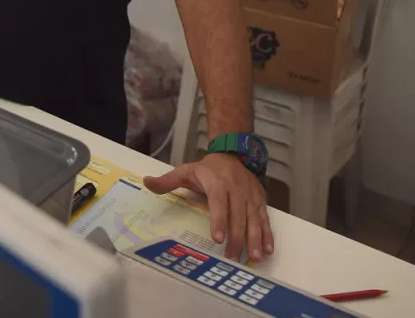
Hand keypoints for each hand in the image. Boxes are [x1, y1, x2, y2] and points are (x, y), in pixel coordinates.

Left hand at [143, 154, 273, 262]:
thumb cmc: (208, 168)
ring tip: (254, 258)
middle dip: (237, 239)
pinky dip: (268, 234)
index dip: (219, 221)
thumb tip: (146, 183)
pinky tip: (268, 249)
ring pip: (254, 220)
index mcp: (217, 184)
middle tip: (232, 259)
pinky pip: (265, 219)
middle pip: (238, 217)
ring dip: (255, 240)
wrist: (233, 154)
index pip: (219, 204)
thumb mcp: (186, 171)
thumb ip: (167, 180)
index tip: (217, 238)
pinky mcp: (260, 201)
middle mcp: (236, 190)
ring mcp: (250, 197)